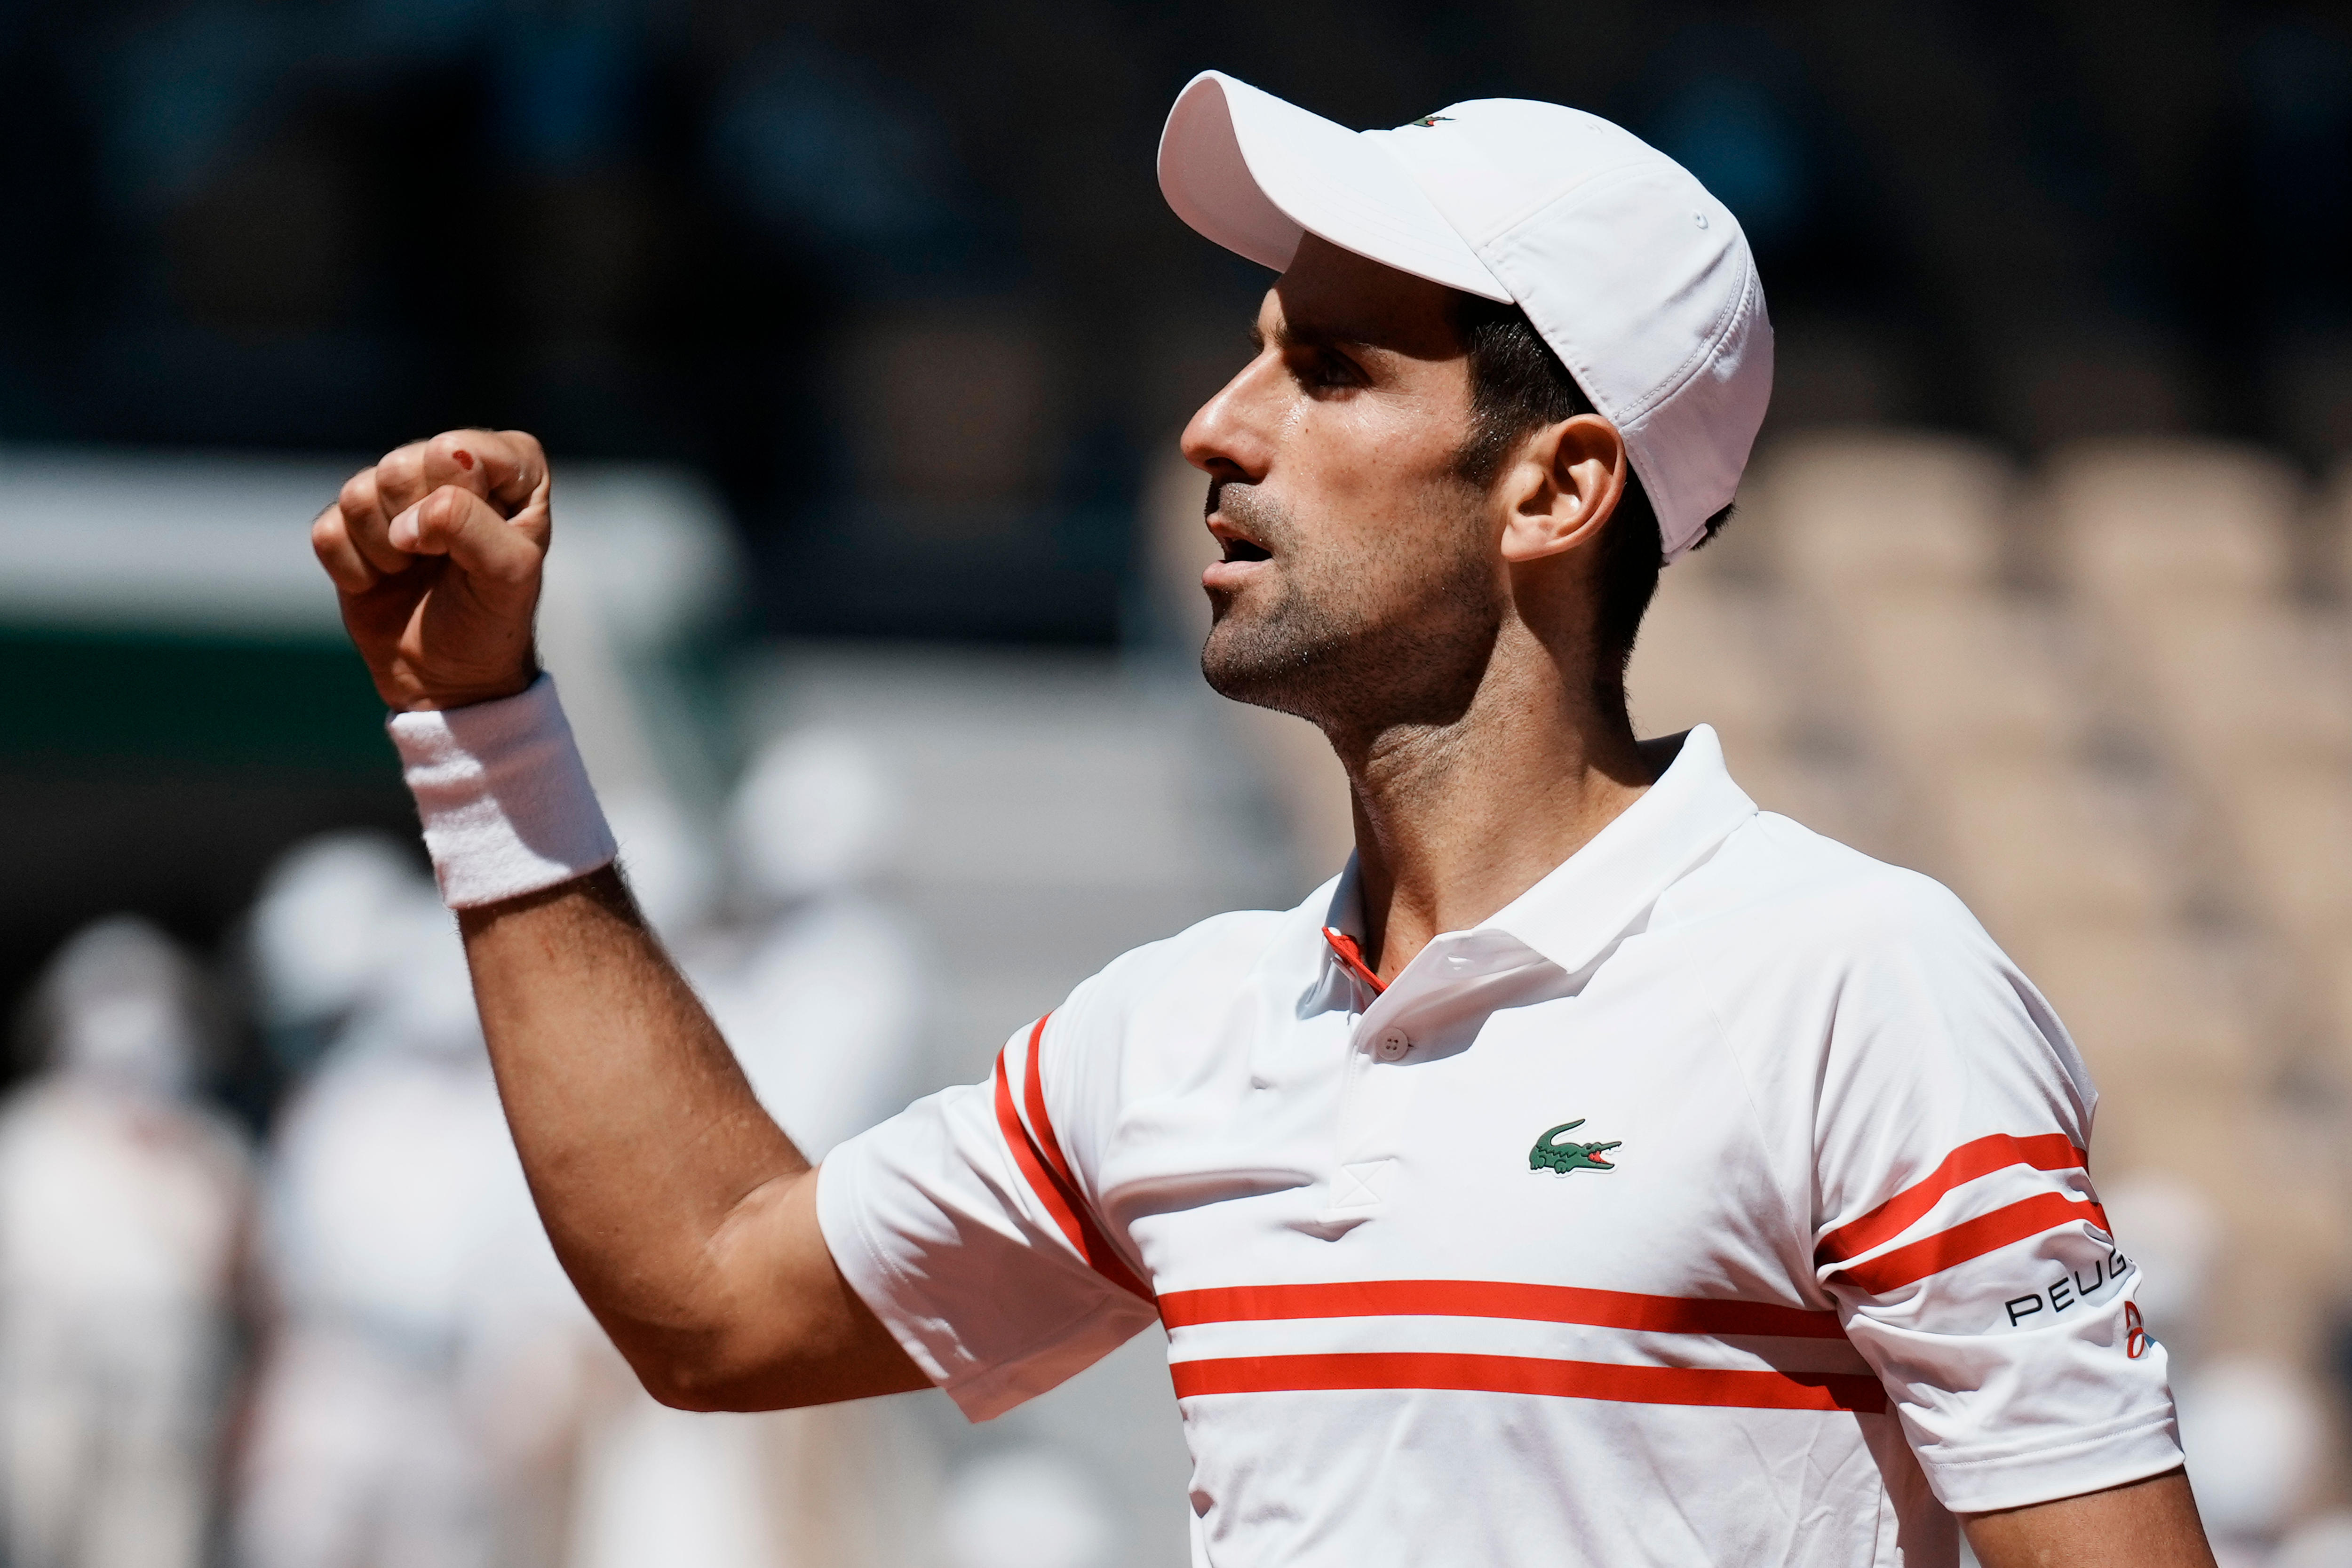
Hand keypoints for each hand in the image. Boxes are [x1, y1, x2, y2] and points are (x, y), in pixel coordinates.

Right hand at [312, 429, 550, 711]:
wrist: (450, 675)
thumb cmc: (492, 618)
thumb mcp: (509, 575)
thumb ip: (472, 527)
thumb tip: (408, 520)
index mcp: (510, 467)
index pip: (462, 449)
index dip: (462, 499)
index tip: (479, 543)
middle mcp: (449, 466)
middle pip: (401, 465)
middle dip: (419, 526)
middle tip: (443, 561)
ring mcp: (394, 494)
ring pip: (358, 493)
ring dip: (387, 551)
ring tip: (415, 571)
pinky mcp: (349, 525)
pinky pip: (328, 531)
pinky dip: (356, 571)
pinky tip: (384, 582)